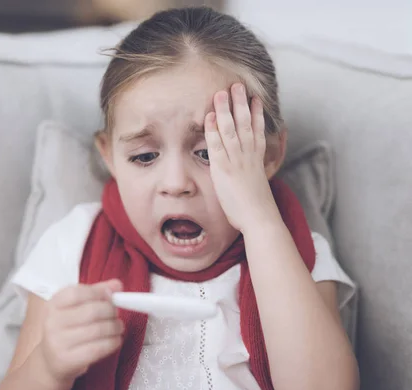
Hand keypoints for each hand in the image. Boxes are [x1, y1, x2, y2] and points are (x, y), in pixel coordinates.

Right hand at [39, 279, 123, 382]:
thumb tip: (117, 285)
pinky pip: (97, 349)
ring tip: (118, 327)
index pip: (77, 292)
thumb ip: (96, 293)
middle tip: (116, 314)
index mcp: (53, 304)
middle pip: (91, 311)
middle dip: (111, 311)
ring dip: (115, 327)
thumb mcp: (76, 307)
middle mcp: (52, 322)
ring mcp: (58, 342)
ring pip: (97, 330)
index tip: (112, 295)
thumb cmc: (66, 330)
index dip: (99, 292)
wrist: (50, 361)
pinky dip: (112, 343)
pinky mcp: (67, 360)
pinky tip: (115, 340)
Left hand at [204, 83, 281, 232]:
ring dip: (226, 109)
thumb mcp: (262, 182)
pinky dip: (213, 130)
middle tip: (237, 85)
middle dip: (240, 103)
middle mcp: (248, 155)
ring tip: (222, 92)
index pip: (257, 129)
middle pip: (244, 123)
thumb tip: (263, 164)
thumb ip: (261, 169)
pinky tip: (210, 116)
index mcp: (258, 158)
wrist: (259, 218)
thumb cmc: (258, 206)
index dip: (256, 112)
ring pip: (231, 129)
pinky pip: (217, 145)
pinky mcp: (223, 169)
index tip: (255, 97)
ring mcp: (236, 160)